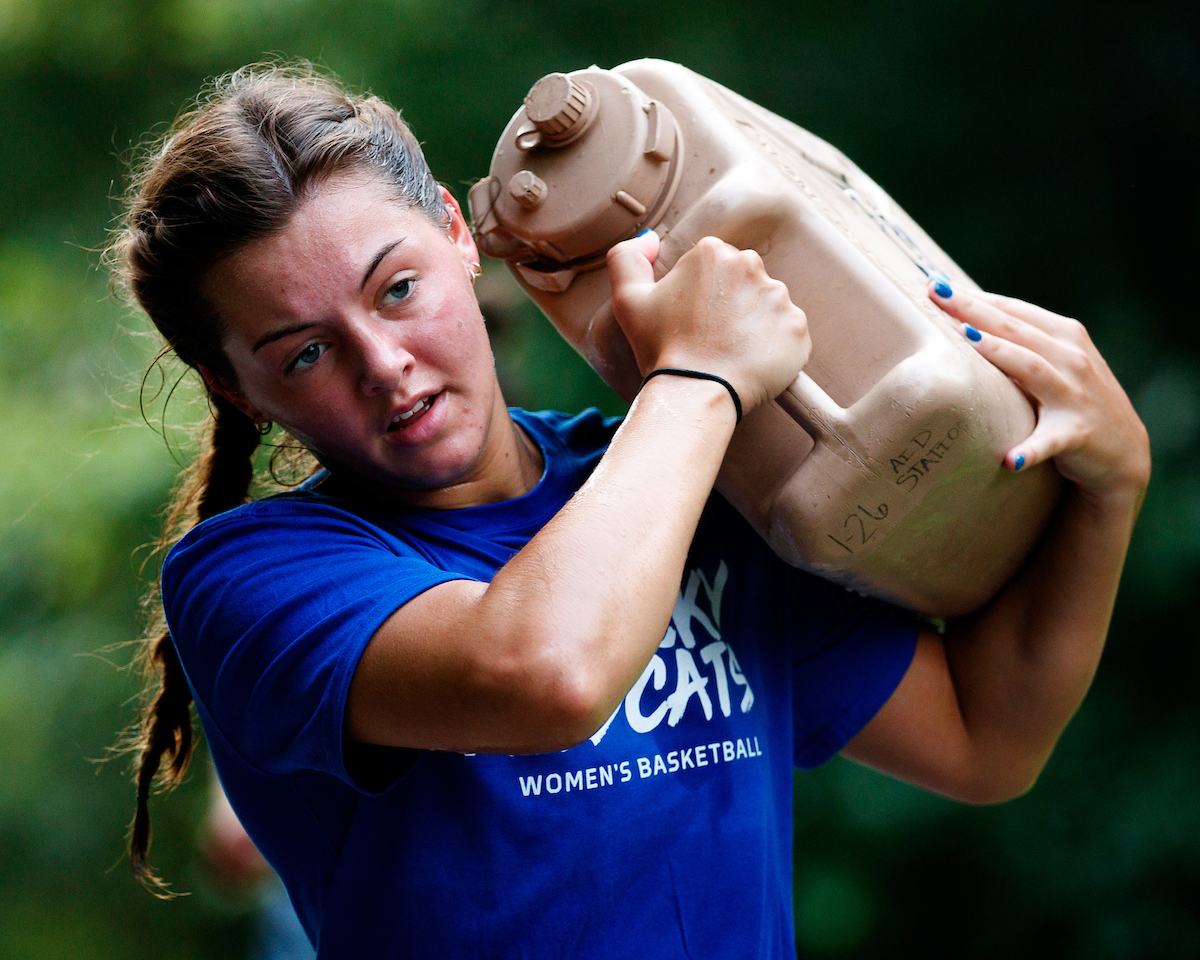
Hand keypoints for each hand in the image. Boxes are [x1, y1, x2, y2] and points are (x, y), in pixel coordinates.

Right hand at [607, 232, 810, 415]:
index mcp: (713, 253)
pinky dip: (774, 348)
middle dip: (731, 306)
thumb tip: (651, 238)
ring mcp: (780, 297)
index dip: (701, 297)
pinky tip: (751, 363)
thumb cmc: (661, 348)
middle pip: (744, 283)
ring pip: (767, 308)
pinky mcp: (797, 328)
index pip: (713, 269)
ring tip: (731, 353)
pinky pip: (787, 334)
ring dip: (754, 326)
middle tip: (712, 339)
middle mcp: (751, 265)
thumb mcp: (627, 299)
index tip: (692, 321)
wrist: (695, 391)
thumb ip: (627, 257)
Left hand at [930, 280, 1149, 506]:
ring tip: (965, 337)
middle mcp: (1072, 359)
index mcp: (1065, 336)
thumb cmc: (1075, 401)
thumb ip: (1022, 343)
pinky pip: (1050, 441)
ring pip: (1032, 368)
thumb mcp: (1056, 363)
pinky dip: (1030, 449)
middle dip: (975, 310)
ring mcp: (1075, 395)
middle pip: (1016, 330)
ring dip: (999, 352)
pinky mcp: (1077, 434)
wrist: (1123, 452)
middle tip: (936, 293)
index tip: (936, 285)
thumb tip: (965, 323)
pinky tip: (1009, 460)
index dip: (975, 297)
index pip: (1014, 310)